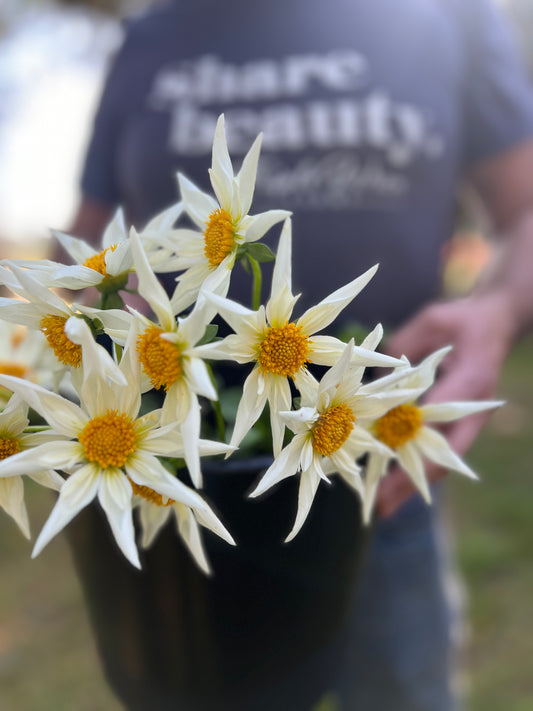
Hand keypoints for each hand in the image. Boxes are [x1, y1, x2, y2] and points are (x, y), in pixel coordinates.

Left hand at [375, 291, 513, 517]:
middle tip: (381, 505)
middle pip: (440, 454)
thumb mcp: (435, 319)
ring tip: (384, 507)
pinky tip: (392, 486)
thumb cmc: (465, 319)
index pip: (438, 416)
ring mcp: (468, 420)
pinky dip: (415, 470)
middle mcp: (471, 408)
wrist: (496, 324)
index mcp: (470, 380)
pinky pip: (437, 454)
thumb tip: (377, 371)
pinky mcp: (460, 424)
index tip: (383, 455)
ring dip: (411, 484)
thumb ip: (408, 341)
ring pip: (440, 462)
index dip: (410, 436)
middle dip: (409, 481)